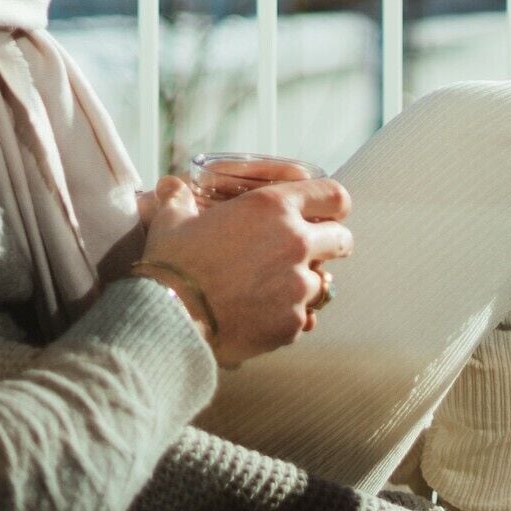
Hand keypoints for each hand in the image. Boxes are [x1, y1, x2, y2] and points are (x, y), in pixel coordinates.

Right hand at [141, 172, 351, 366]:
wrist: (168, 318)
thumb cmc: (171, 264)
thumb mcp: (172, 220)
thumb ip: (178, 199)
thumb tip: (170, 187)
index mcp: (274, 208)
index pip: (334, 196)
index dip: (333, 205)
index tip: (327, 215)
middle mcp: (296, 242)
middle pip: (342, 240)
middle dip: (331, 246)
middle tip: (307, 255)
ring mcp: (298, 286)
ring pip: (323, 283)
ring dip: (304, 285)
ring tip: (274, 291)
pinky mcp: (292, 323)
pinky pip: (302, 318)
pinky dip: (286, 317)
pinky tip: (260, 317)